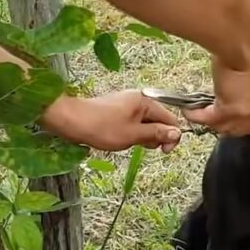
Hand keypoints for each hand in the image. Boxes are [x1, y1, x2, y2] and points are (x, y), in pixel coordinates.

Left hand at [40, 90, 181, 151]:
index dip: (170, 136)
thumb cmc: (101, 127)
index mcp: (146, 101)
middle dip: (155, 136)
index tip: (163, 150)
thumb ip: (157, 133)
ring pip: (146, 123)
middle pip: (159, 120)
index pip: (170, 119)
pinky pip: (135, 122)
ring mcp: (129, 103)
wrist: (72, 121)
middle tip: (141, 145)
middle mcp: (139, 99)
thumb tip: (176, 133)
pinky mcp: (120, 109)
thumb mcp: (134, 134)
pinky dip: (133, 132)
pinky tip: (122, 137)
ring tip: (128, 141)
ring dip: (143, 135)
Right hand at [183, 39, 249, 135]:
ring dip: (213, 122)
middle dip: (230, 126)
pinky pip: (209, 118)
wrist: (246, 40)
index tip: (236, 116)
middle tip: (216, 119)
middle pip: (245, 128)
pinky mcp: (227, 110)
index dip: (247, 120)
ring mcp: (246, 113)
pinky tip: (189, 111)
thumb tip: (246, 76)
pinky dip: (197, 116)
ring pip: (226, 127)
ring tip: (200, 115)